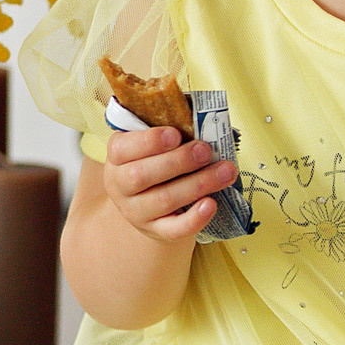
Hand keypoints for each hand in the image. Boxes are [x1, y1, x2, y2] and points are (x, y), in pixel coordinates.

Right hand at [99, 125, 240, 245]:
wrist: (147, 205)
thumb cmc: (155, 162)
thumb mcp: (150, 145)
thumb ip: (167, 129)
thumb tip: (198, 113)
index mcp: (117, 157)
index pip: (123, 148)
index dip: (149, 141)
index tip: (176, 134)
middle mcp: (121, 186)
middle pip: (143, 175)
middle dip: (178, 161)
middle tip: (206, 150)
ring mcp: (137, 211)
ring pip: (164, 199)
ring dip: (199, 183)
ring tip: (226, 171)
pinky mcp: (156, 231)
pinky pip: (174, 229)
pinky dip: (194, 219)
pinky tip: (212, 204)